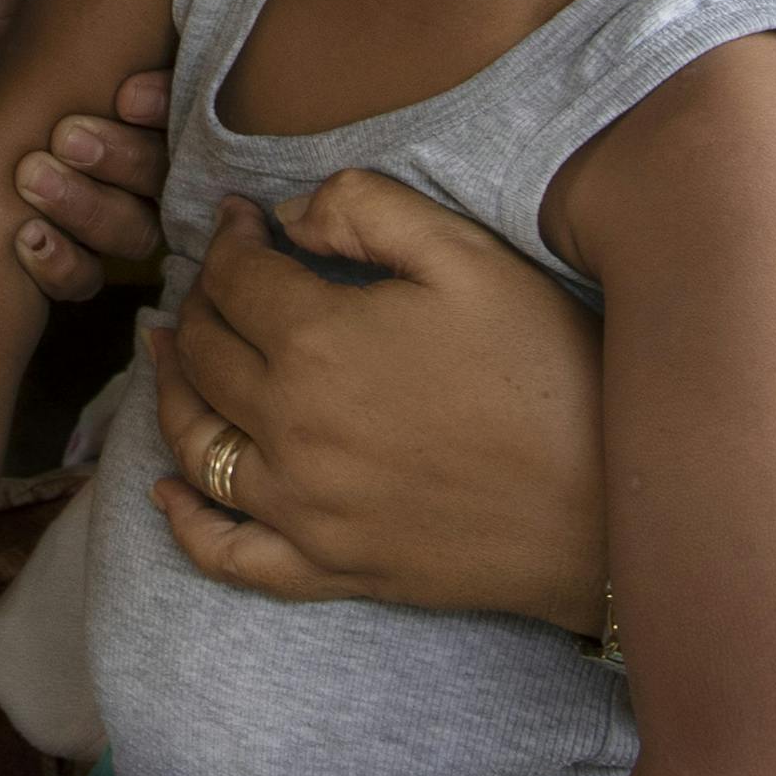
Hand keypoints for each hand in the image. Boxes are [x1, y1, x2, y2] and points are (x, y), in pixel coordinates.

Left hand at [11, 69, 170, 301]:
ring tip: (28, 180)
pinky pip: (89, 279)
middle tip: (64, 136)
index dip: (164, 101)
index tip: (125, 92)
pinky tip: (24, 241)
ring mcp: (107, 226)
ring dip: (85, 206)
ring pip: (135, 230)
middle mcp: (128, 168)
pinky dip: (61, 262)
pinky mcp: (76, 275)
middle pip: (164, 170)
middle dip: (120, 154)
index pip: (176, 106)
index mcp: (120, 106)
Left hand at [149, 174, 607, 632]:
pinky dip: (184, 521)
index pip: (235, 278)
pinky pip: (227, 553)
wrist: (608, 506)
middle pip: (204, 354)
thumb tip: (290, 215)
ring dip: (170, 389)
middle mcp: (289, 428)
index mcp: (316, 342)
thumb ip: (365, 208)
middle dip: (197, 301)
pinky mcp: (329, 568)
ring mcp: (302, 508)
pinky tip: (166, 489)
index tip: (241, 217)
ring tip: (166, 351)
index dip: (228, 237)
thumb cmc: (545, 366)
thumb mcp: (466, 254)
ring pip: (195, 443)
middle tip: (211, 276)